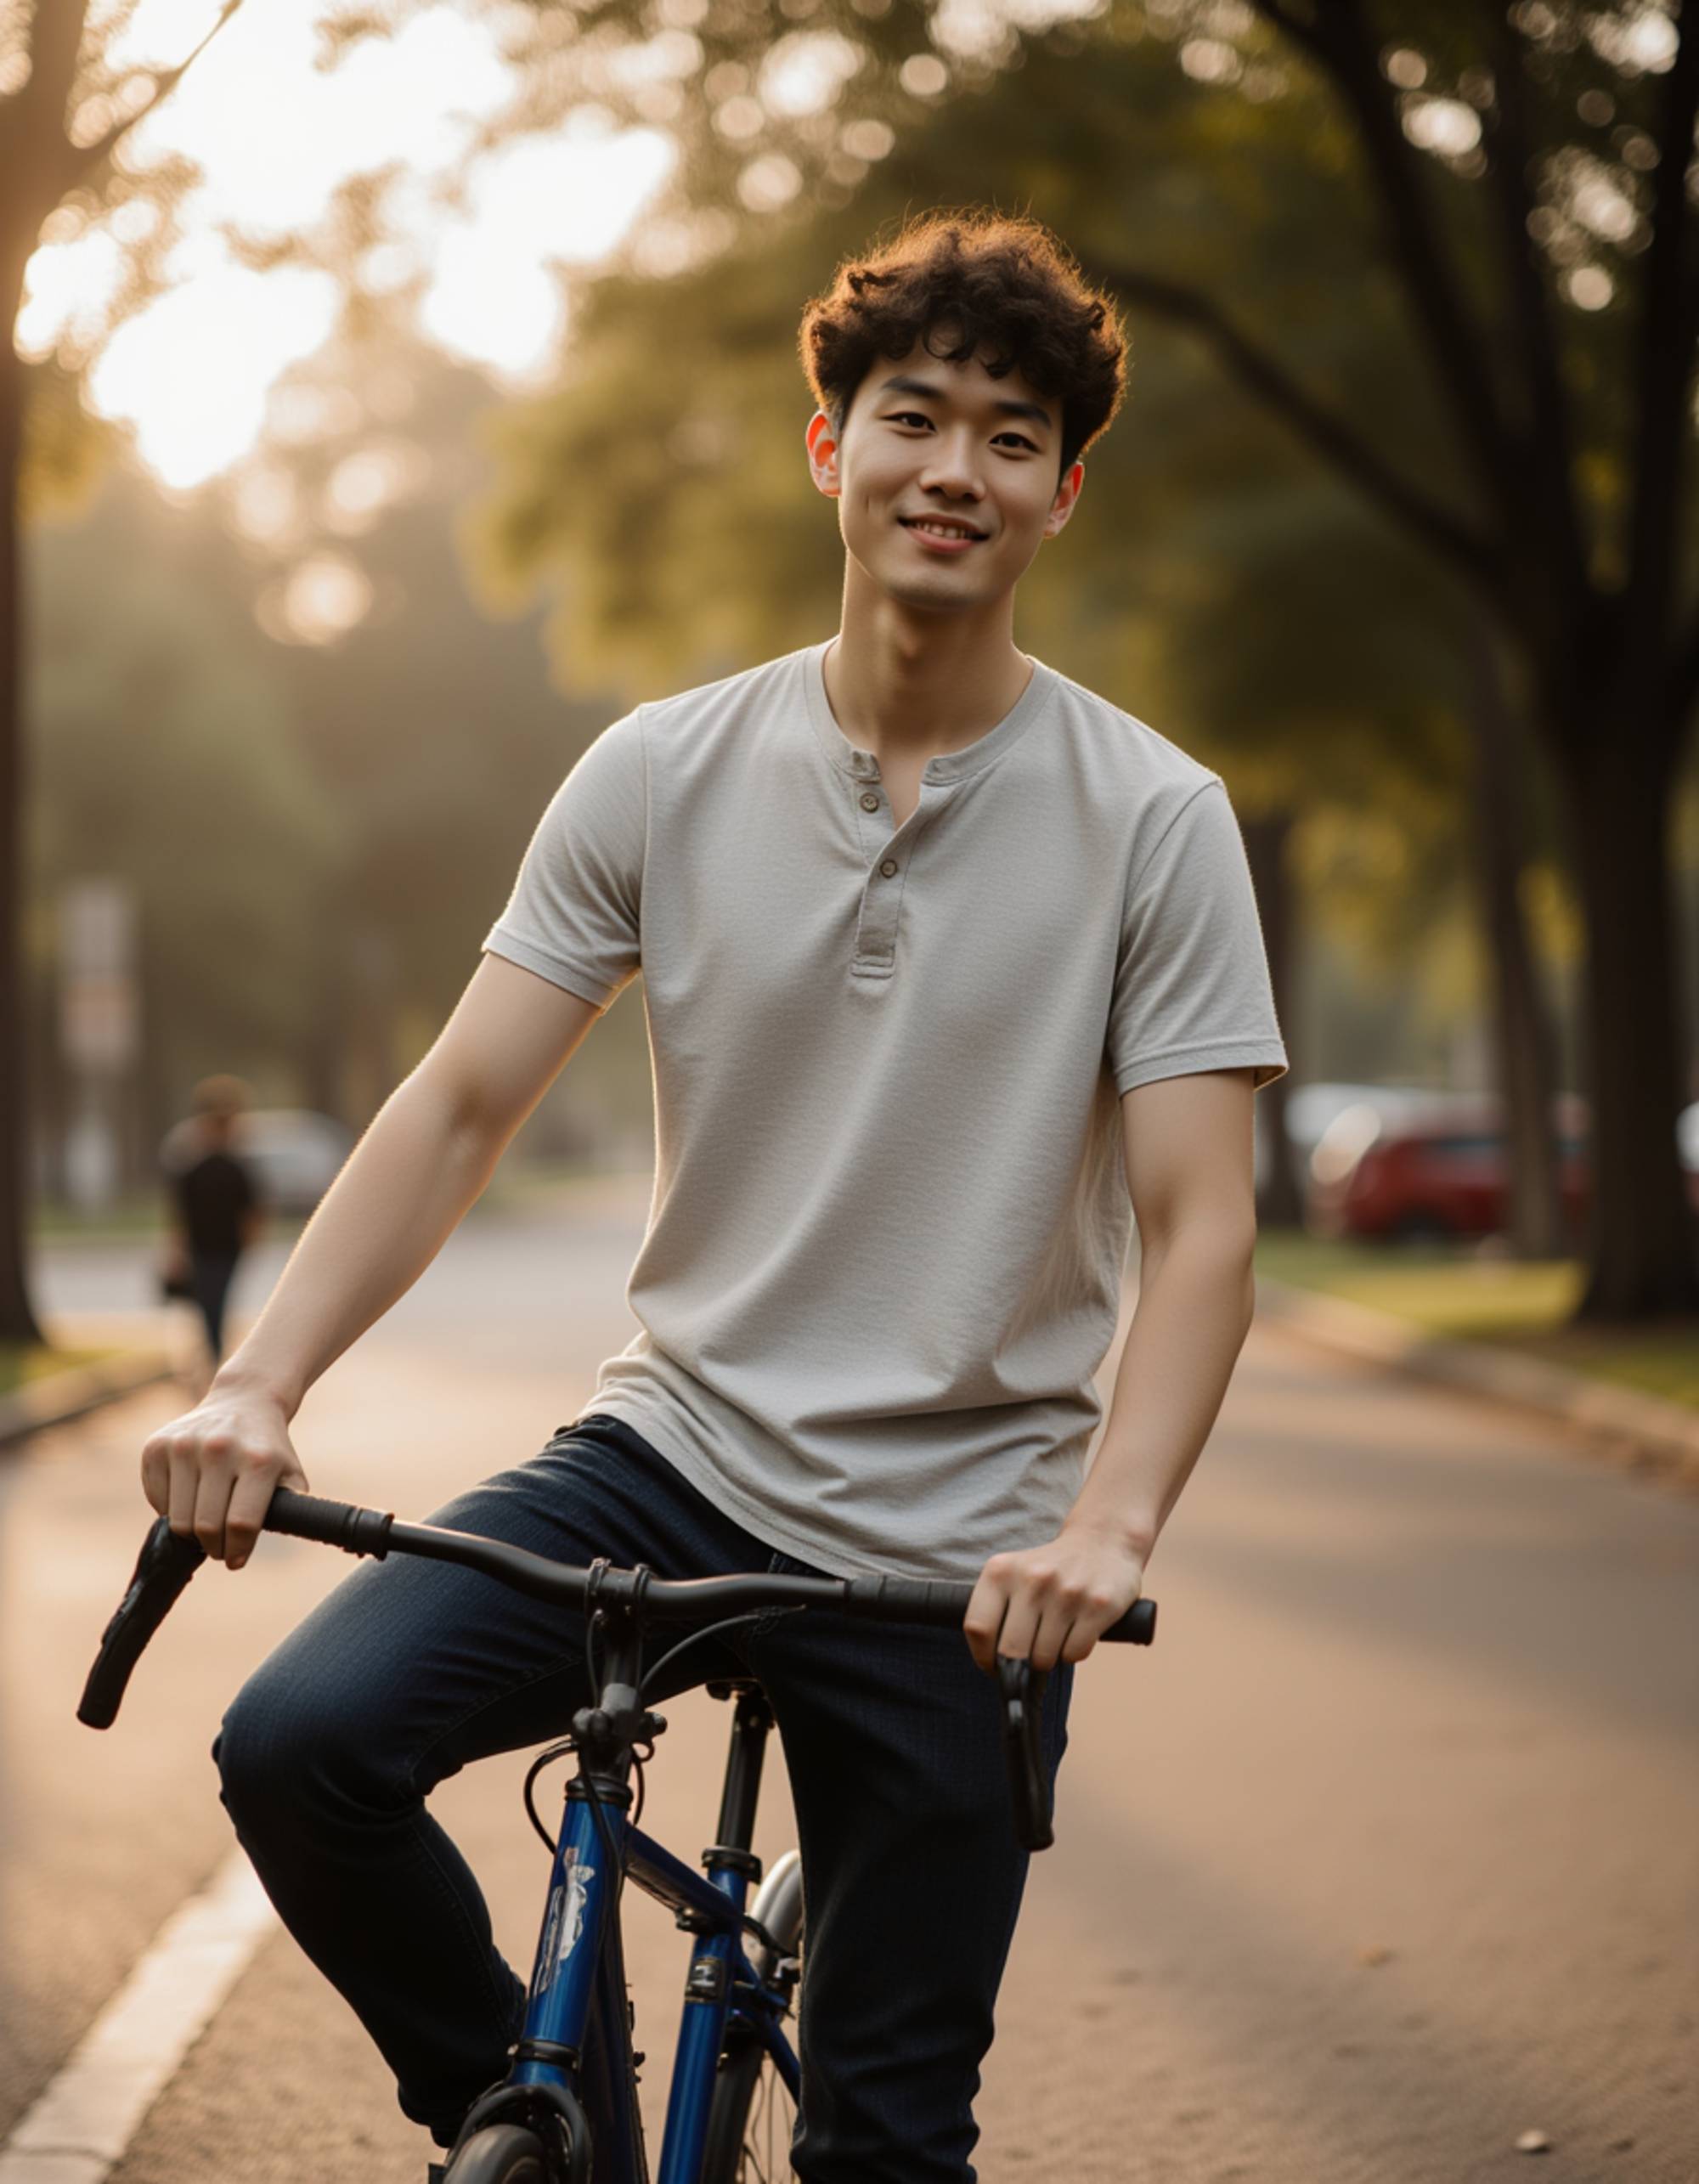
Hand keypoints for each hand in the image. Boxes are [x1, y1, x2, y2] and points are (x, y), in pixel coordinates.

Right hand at [140, 1377, 308, 1569]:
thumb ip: (292, 1508)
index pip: (240, 1523)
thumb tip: (285, 1534)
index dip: (236, 1551)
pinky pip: (157, 1501)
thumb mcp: (290, 1474)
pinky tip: (189, 1498)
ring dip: (191, 1534)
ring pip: (177, 1520)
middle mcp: (219, 1449)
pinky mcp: (156, 1446)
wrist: (243, 1402)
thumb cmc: (267, 1449)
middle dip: (214, 1547)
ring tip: (206, 1526)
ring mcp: (183, 1445)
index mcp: (258, 1460)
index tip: (235, 1560)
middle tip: (219, 1548)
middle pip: (206, 1526)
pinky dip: (171, 1511)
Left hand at [963, 1519, 1146, 1673]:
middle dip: (1017, 1667)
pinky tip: (1075, 1633)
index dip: (983, 1657)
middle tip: (1026, 1662)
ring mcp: (1067, 1592)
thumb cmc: (1048, 1570)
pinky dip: (1072, 1653)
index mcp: (1002, 1570)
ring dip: (1047, 1660)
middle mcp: (1033, 1578)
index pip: (978, 1627)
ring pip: (1044, 1658)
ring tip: (1053, 1640)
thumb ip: (995, 1611)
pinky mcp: (1098, 1606)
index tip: (993, 1667)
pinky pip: (1074, 1654)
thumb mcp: (1012, 1575)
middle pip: (1010, 1650)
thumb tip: (992, 1665)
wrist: (1101, 1542)